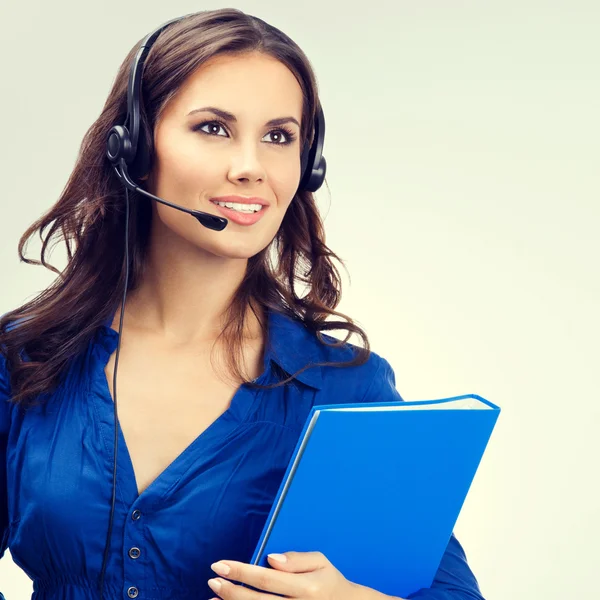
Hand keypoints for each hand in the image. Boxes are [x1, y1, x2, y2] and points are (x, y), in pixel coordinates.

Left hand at [208, 551, 363, 598]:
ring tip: (213, 599)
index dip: (240, 571)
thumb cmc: (331, 582)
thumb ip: (296, 559)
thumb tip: (270, 558)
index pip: (266, 578)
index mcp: (306, 587)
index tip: (219, 564)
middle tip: (212, 580)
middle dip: (230, 591)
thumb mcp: (321, 562)